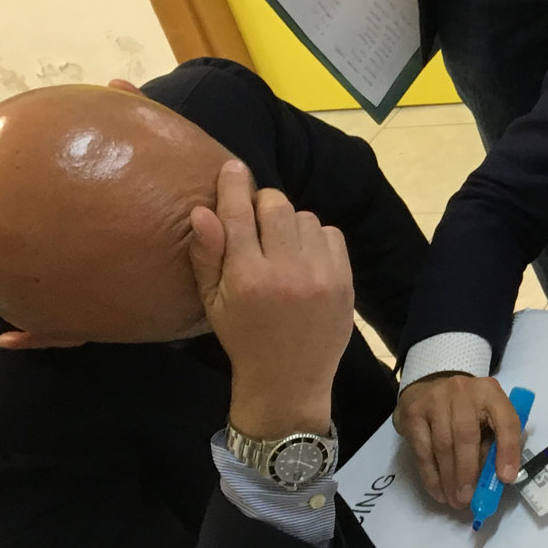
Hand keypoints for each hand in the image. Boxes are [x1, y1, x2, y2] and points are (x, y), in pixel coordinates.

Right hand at [188, 160, 353, 438]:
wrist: (289, 379)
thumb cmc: (243, 338)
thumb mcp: (212, 302)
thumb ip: (207, 255)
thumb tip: (202, 210)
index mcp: (247, 278)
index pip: (240, 214)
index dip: (235, 185)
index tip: (232, 168)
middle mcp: (286, 272)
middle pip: (277, 205)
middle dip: (264, 204)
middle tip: (257, 220)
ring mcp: (321, 275)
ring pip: (304, 216)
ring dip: (290, 224)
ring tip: (281, 248)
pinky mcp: (345, 280)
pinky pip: (330, 233)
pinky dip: (316, 238)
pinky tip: (304, 259)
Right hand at [394, 373, 524, 508]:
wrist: (429, 384)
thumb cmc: (467, 409)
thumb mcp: (487, 417)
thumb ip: (493, 443)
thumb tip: (494, 480)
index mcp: (491, 392)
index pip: (506, 420)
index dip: (508, 450)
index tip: (505, 479)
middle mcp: (463, 391)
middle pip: (467, 436)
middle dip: (468, 473)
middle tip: (468, 500)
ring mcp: (435, 400)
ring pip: (443, 446)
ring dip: (449, 479)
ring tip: (454, 501)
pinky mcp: (413, 413)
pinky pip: (423, 450)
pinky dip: (431, 476)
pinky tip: (438, 491)